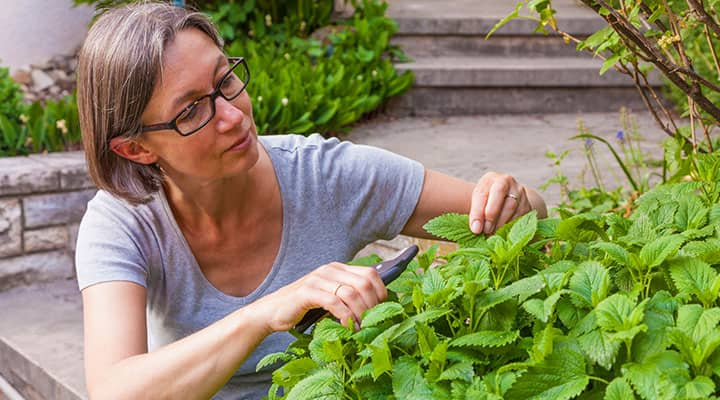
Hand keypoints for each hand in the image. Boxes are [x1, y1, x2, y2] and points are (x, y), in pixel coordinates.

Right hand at [250, 262, 386, 332]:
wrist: (273, 311)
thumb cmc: (305, 308)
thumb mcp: (330, 298)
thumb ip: (348, 297)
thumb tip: (377, 309)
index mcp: (338, 268)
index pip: (370, 273)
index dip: (381, 292)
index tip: (382, 310)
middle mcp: (330, 270)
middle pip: (364, 283)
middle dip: (373, 305)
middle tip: (373, 323)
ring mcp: (318, 279)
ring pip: (351, 293)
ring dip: (361, 313)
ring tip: (362, 328)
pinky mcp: (307, 292)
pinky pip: (334, 303)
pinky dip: (345, 317)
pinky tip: (348, 328)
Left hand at [469, 172, 532, 234]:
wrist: (505, 199)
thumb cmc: (487, 201)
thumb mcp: (478, 202)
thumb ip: (476, 213)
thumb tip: (476, 229)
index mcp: (490, 179)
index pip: (482, 193)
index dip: (478, 212)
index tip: (475, 229)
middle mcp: (506, 181)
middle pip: (499, 195)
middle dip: (491, 216)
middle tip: (485, 231)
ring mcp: (519, 191)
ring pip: (511, 207)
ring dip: (501, 223)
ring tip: (492, 234)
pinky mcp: (528, 204)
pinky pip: (520, 216)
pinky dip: (511, 226)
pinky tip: (503, 232)